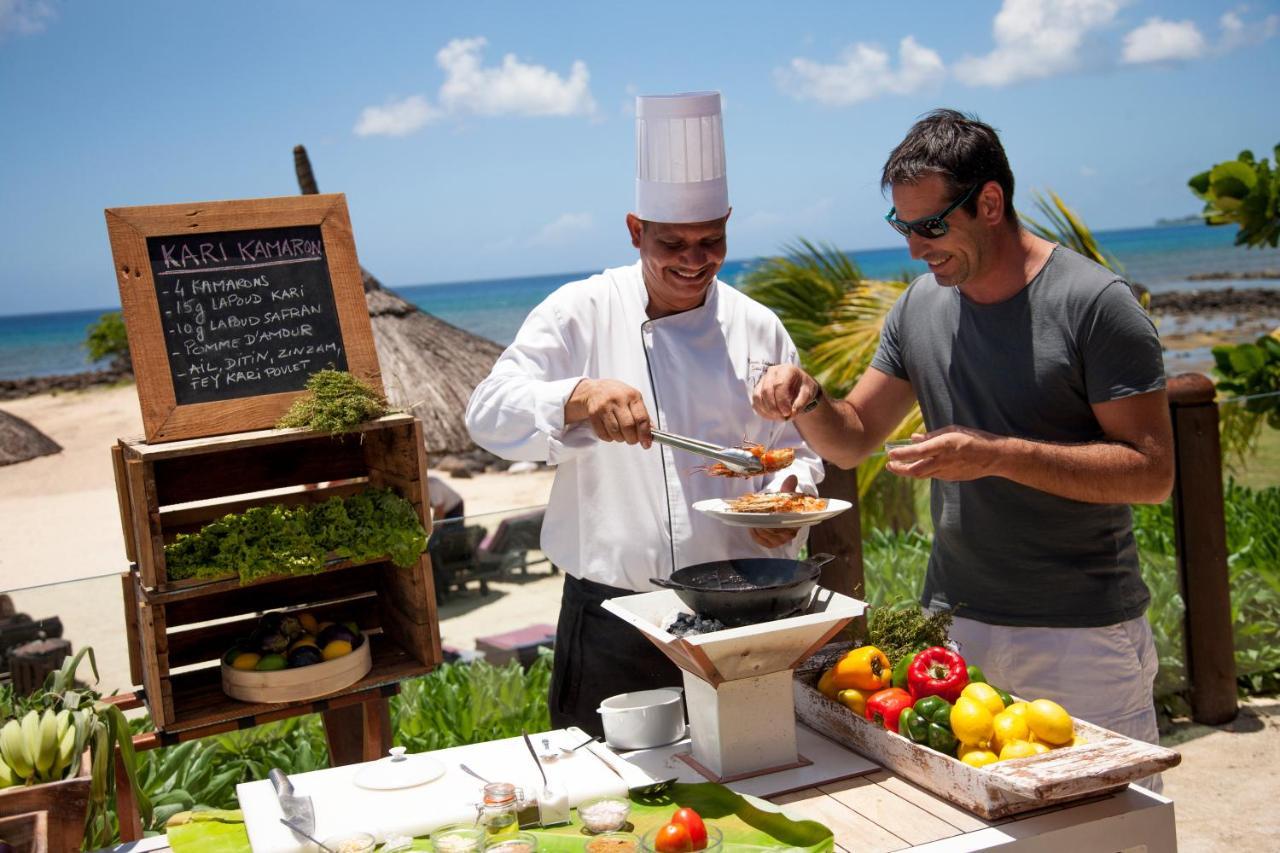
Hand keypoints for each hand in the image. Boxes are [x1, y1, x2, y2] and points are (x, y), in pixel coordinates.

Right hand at [566, 379, 653, 446]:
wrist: (593, 390)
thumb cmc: (616, 395)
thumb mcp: (633, 399)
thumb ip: (643, 415)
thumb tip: (652, 432)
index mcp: (632, 395)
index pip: (641, 418)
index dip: (645, 434)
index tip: (646, 443)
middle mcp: (618, 399)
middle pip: (628, 427)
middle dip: (632, 439)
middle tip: (633, 440)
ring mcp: (604, 406)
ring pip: (615, 432)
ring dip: (620, 438)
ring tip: (621, 434)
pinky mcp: (593, 413)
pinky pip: (603, 434)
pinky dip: (609, 438)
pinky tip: (611, 432)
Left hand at [749, 474, 800, 548]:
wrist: (779, 512)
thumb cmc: (784, 504)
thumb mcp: (787, 495)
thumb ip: (789, 488)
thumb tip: (792, 477)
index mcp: (796, 523)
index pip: (787, 523)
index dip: (778, 519)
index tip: (770, 513)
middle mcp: (789, 534)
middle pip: (775, 531)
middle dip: (765, 524)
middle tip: (756, 516)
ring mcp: (780, 540)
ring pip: (767, 536)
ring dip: (758, 528)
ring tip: (752, 520)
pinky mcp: (770, 544)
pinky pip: (761, 541)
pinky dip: (754, 534)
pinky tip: (750, 527)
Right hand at [752, 364, 820, 420]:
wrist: (798, 387)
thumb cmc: (803, 388)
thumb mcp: (808, 394)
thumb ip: (800, 403)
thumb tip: (791, 413)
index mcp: (786, 370)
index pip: (779, 384)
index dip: (781, 401)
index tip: (787, 413)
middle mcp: (772, 372)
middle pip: (766, 390)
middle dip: (773, 407)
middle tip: (783, 418)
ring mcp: (763, 380)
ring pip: (758, 396)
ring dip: (767, 411)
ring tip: (779, 418)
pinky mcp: (758, 389)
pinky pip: (756, 402)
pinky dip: (763, 412)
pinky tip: (773, 416)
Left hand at [886, 426, 1003, 481]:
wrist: (994, 457)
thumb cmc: (973, 438)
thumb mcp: (953, 430)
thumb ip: (932, 435)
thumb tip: (914, 439)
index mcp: (944, 445)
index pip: (917, 452)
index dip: (901, 454)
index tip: (890, 454)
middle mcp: (944, 460)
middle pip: (915, 470)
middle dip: (899, 469)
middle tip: (889, 465)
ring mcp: (947, 471)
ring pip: (922, 475)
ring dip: (907, 471)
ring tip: (897, 467)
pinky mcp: (950, 478)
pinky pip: (932, 475)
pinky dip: (922, 471)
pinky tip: (917, 466)